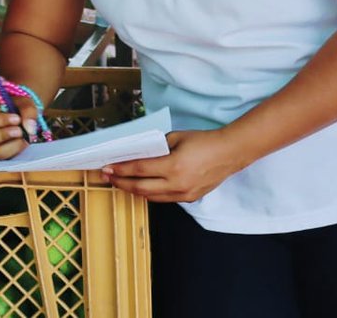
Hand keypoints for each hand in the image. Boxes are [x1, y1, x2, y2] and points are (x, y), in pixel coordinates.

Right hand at [0, 96, 38, 159]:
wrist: (18, 116)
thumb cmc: (15, 107)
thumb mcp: (22, 101)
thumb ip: (27, 110)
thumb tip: (30, 129)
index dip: (1, 120)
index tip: (17, 118)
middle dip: (3, 135)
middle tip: (19, 130)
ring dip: (12, 144)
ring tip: (21, 135)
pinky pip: (4, 157)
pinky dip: (16, 150)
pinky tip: (22, 140)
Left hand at [102, 128, 245, 202]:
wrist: (229, 153)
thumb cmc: (203, 141)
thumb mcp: (176, 137)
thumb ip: (156, 147)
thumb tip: (138, 153)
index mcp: (173, 166)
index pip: (139, 170)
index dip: (120, 170)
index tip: (107, 168)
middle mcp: (177, 184)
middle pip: (140, 188)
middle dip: (120, 182)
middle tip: (107, 177)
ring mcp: (183, 194)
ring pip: (150, 197)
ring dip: (133, 190)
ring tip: (121, 182)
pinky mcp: (189, 198)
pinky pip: (163, 198)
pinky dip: (149, 193)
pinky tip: (142, 186)